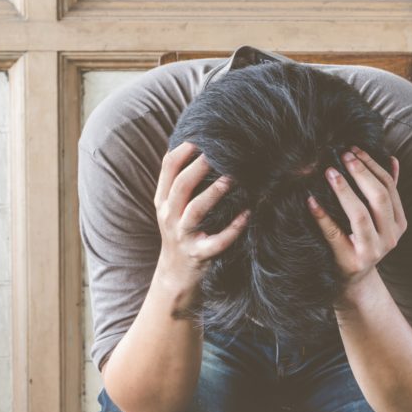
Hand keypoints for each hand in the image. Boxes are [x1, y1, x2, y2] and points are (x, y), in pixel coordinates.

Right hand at [153, 141, 250, 293]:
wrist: (175, 275)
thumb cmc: (181, 232)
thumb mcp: (173, 207)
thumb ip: (182, 181)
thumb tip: (201, 146)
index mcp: (163, 199)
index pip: (168, 168)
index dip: (183, 150)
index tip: (201, 136)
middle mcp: (169, 216)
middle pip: (181, 186)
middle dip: (198, 166)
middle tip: (218, 151)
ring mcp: (183, 236)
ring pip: (195, 211)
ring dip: (214, 193)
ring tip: (233, 178)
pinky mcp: (199, 255)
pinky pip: (217, 241)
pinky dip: (234, 228)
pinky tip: (249, 213)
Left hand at [306, 146, 407, 291]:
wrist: (353, 281)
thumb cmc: (363, 241)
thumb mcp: (380, 220)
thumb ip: (387, 191)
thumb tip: (392, 158)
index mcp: (399, 223)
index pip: (389, 187)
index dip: (373, 166)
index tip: (355, 149)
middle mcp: (390, 237)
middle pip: (379, 199)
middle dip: (361, 174)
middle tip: (343, 155)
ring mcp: (371, 251)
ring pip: (360, 216)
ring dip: (345, 191)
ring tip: (330, 172)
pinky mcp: (350, 261)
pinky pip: (334, 234)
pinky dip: (322, 216)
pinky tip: (311, 200)